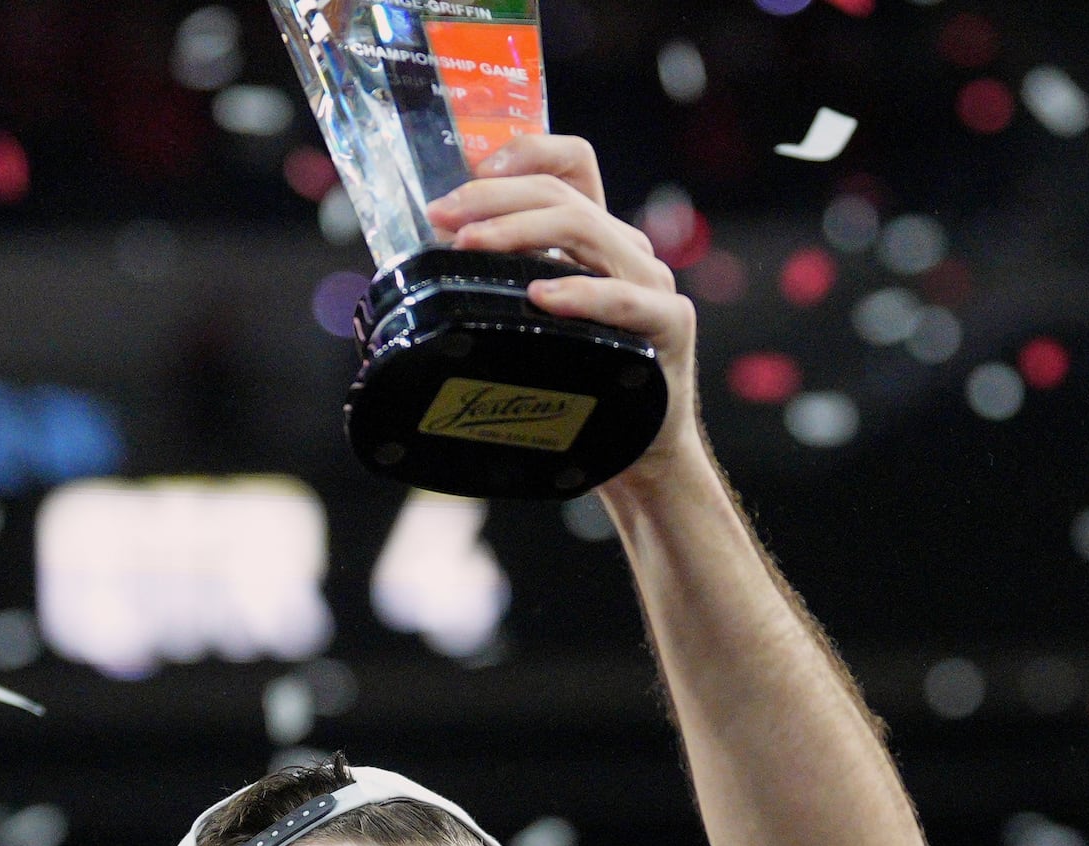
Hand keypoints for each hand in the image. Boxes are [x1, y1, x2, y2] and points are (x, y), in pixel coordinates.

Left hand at [424, 136, 700, 486]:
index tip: (472, 170)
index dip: (526, 150)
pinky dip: (581, 293)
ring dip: (521, 233)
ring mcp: (650, 282)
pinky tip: (541, 297)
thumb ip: (499, 281)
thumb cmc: (575, 384)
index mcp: (595, 236)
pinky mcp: (669, 324)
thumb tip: (419, 265)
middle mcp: (626, 248)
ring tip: (471, 246)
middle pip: (563, 195)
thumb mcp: (530, 320)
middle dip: (495, 198)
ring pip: (588, 230)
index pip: (572, 163)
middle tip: (443, 216)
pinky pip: (626, 299)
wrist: (638, 453)